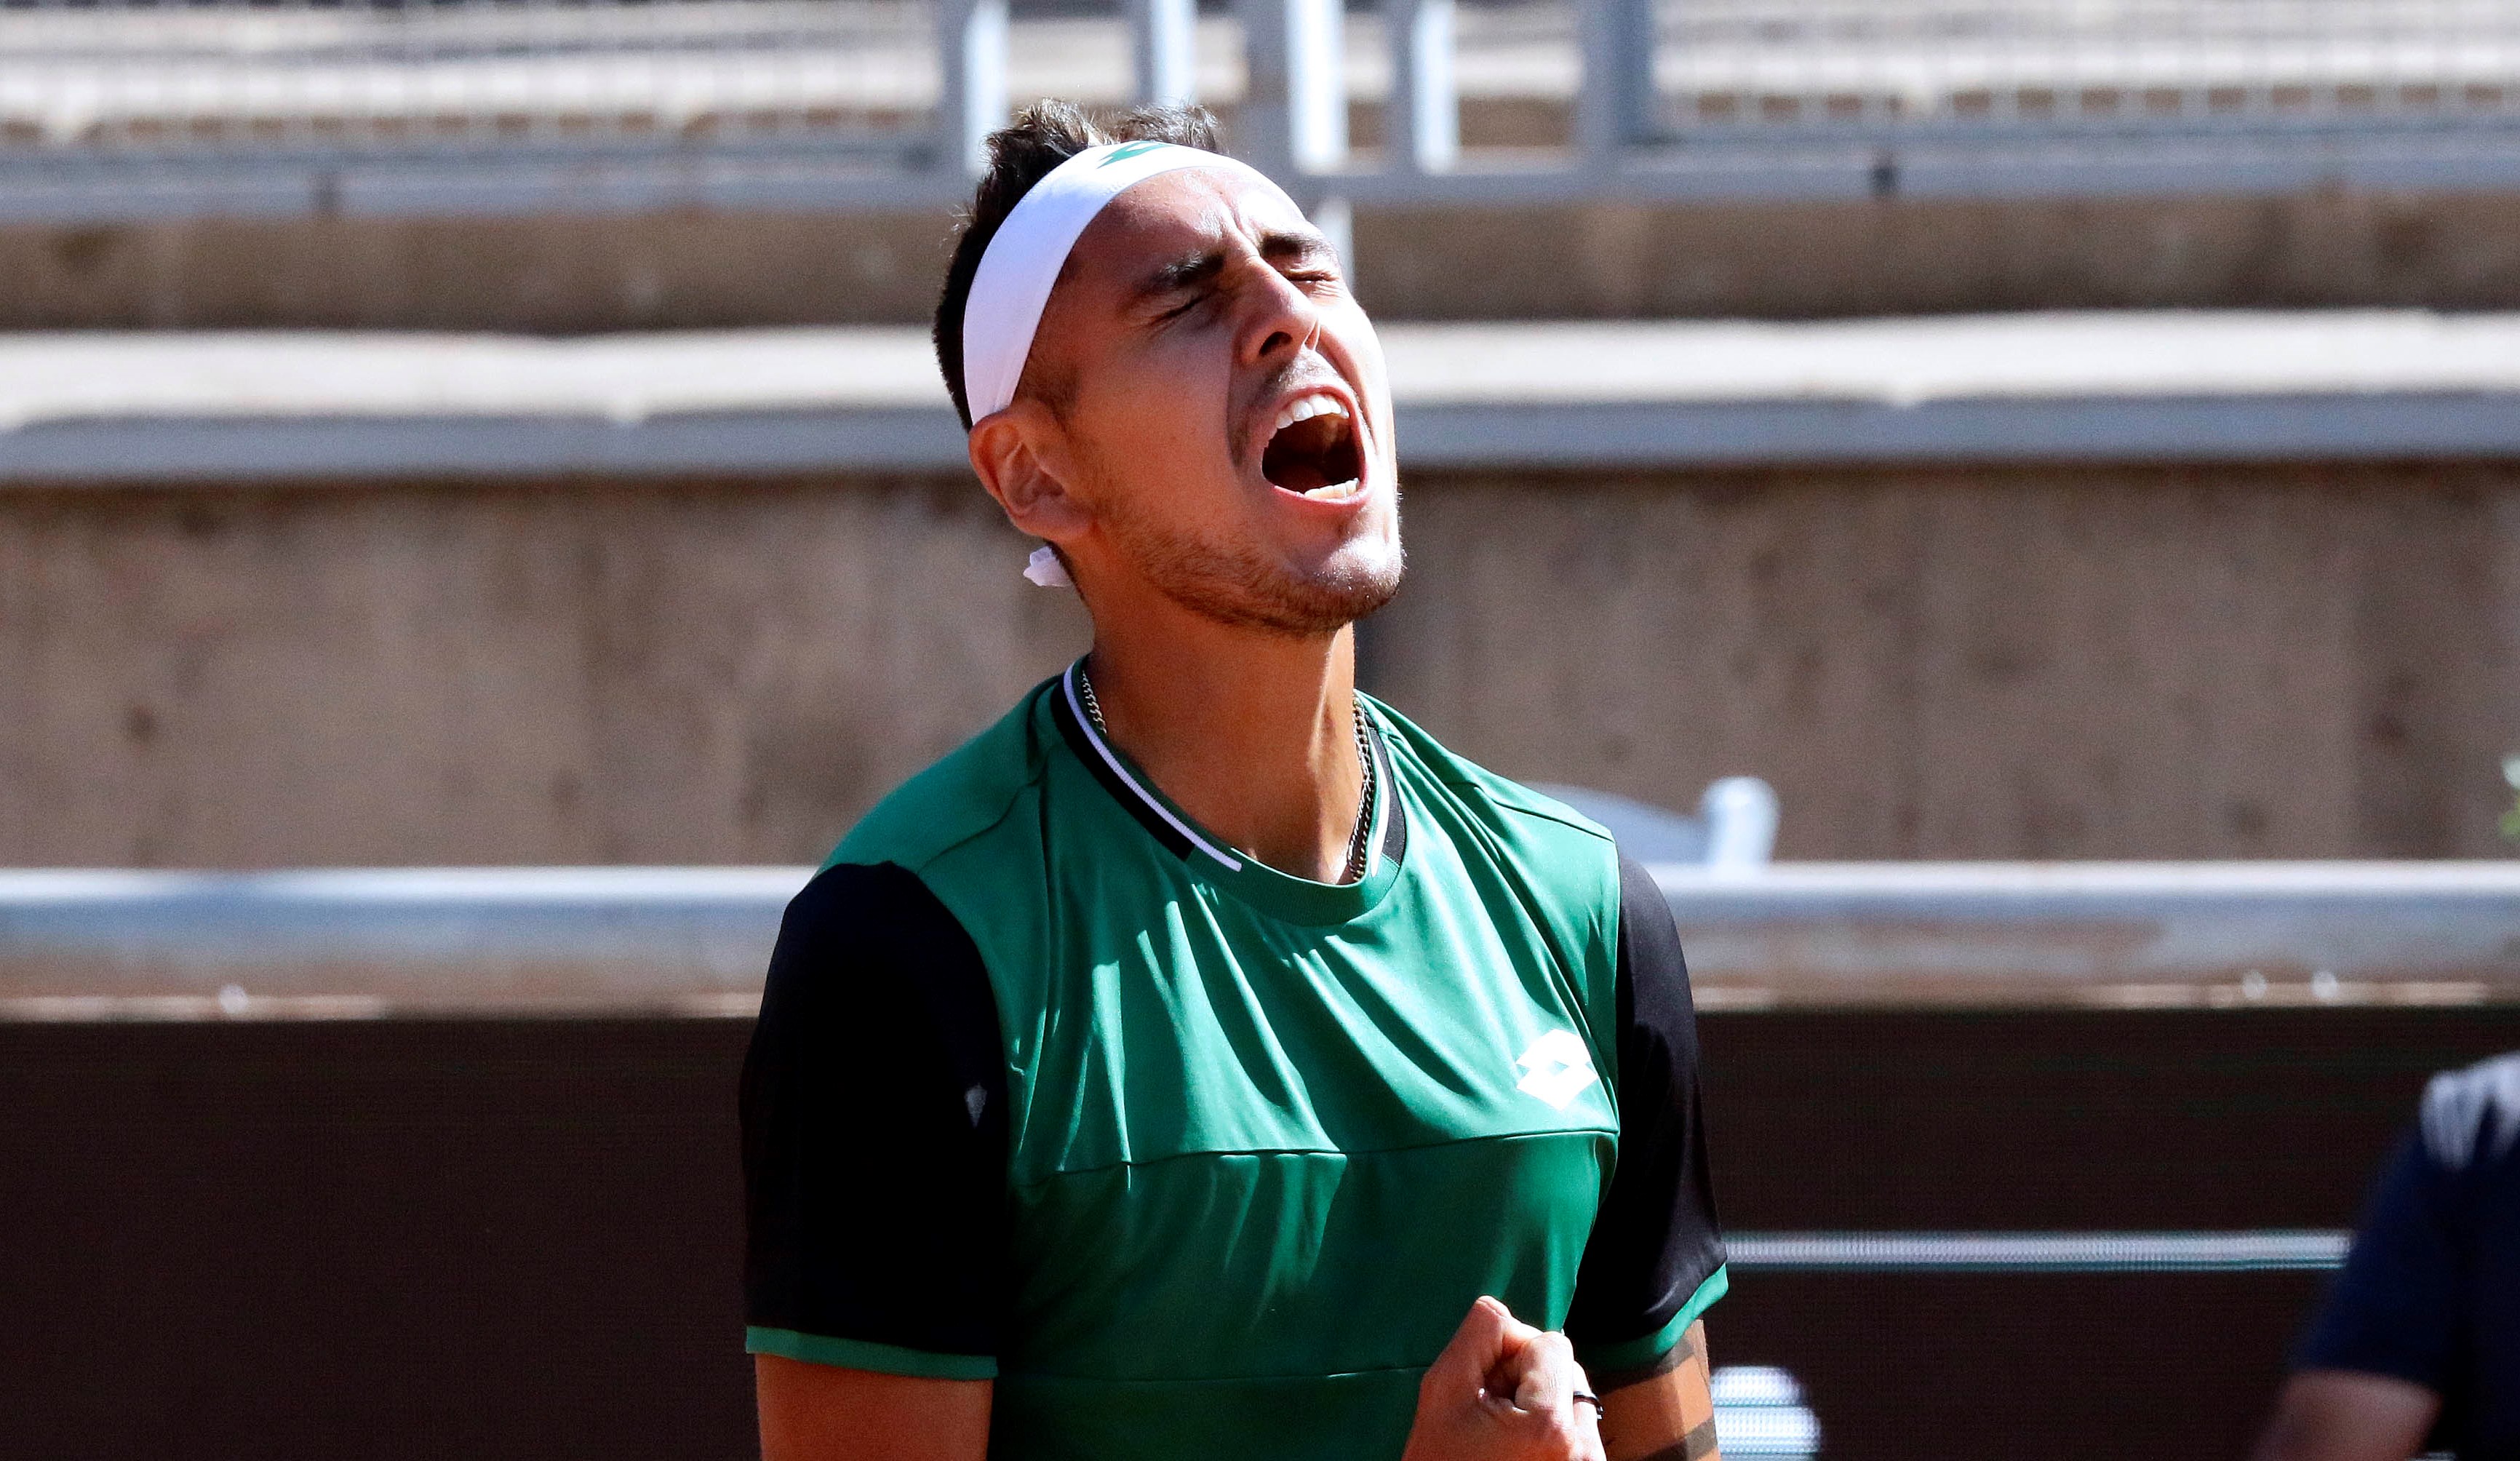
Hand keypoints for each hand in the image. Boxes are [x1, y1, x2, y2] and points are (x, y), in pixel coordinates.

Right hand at [1400, 1296, 1606, 1460]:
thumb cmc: (1440, 1460)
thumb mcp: (1442, 1392)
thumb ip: (1478, 1335)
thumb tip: (1505, 1312)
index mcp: (1549, 1423)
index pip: (1550, 1343)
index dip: (1510, 1357)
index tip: (1485, 1392)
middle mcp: (1583, 1447)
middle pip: (1568, 1370)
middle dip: (1529, 1380)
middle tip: (1491, 1416)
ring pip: (1574, 1399)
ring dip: (1543, 1406)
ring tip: (1504, 1437)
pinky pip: (1579, 1430)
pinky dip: (1553, 1433)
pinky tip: (1519, 1453)